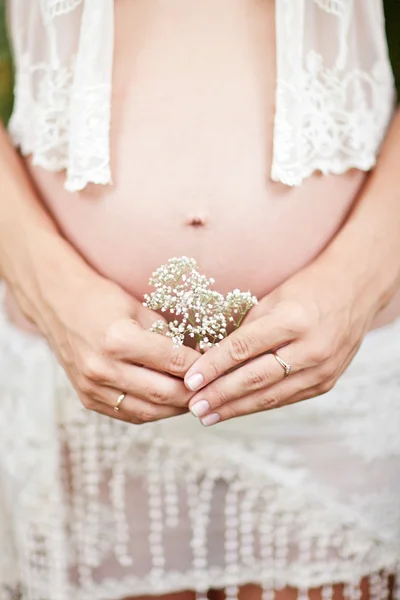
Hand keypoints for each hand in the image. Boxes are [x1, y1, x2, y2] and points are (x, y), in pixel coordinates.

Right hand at [39, 270, 199, 423]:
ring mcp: (92, 387)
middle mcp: (102, 368)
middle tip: (211, 389)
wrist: (58, 305)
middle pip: (162, 393)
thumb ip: (168, 336)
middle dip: (193, 393)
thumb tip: (199, 357)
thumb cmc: (101, 300)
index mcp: (117, 339)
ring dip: (175, 409)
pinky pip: (128, 414)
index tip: (215, 366)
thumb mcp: (139, 308)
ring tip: (193, 399)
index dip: (198, 366)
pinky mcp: (87, 399)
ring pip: (147, 411)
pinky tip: (167, 404)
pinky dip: (152, 412)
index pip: (171, 362)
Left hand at [183, 258, 380, 424]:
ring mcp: (322, 370)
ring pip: (270, 396)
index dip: (213, 366)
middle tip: (193, 406)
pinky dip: (258, 404)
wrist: (354, 292)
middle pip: (255, 378)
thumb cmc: (307, 290)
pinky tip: (236, 409)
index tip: (190, 380)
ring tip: (208, 415)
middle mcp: (310, 348)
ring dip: (235, 408)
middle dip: (220, 395)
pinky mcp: (326, 383)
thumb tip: (207, 356)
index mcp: (293, 320)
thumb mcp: (272, 300)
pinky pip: (285, 398)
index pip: (243, 348)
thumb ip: (244, 330)